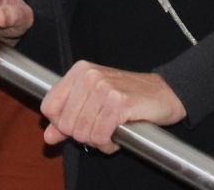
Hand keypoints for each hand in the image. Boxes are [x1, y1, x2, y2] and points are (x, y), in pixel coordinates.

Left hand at [40, 61, 185, 152]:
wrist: (165, 93)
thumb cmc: (128, 97)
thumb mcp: (93, 104)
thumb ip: (67, 119)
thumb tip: (48, 137)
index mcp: (79, 72)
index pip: (49, 106)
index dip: (60, 124)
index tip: (78, 125)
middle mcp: (89, 76)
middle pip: (65, 124)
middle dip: (83, 135)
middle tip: (100, 129)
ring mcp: (104, 87)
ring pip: (83, 132)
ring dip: (98, 141)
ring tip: (111, 130)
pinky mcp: (119, 102)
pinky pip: (101, 136)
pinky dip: (109, 143)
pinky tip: (119, 133)